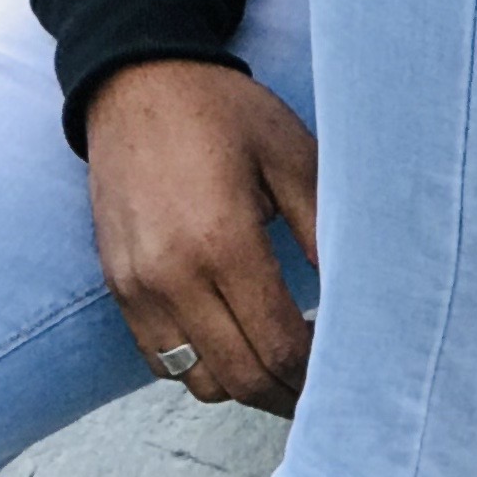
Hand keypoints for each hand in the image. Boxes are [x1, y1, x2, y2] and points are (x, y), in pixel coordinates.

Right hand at [86, 61, 319, 416]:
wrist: (134, 80)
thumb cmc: (221, 111)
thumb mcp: (291, 154)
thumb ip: (324, 227)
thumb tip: (359, 297)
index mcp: (222, 242)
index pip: (280, 345)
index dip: (319, 373)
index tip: (347, 368)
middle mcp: (171, 275)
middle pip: (242, 377)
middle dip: (290, 396)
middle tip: (326, 391)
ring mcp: (136, 286)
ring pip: (198, 382)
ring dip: (245, 386)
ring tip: (283, 369)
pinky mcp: (117, 286)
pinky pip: (160, 361)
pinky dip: (201, 368)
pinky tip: (235, 343)